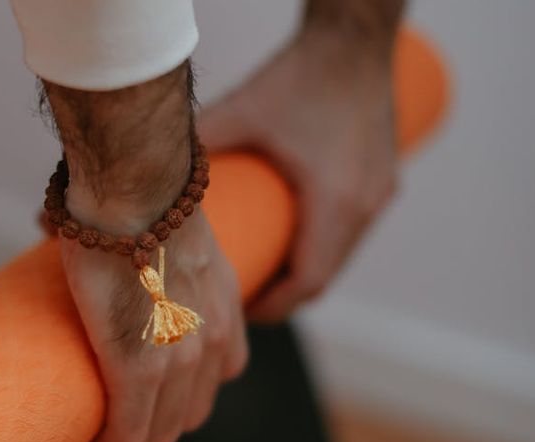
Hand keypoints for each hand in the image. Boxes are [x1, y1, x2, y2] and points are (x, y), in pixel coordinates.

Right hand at [60, 209, 247, 441]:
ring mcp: (180, 361)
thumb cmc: (144, 197)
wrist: (137, 190)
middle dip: (153, 424)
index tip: (143, 399)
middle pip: (188, 414)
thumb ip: (142, 248)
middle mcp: (212, 343)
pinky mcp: (139, 369)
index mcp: (223, 313)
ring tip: (97, 432)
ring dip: (130, 439)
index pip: (214, 379)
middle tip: (114, 416)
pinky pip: (127, 433)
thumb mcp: (173, 234)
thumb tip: (69, 225)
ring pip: (160, 432)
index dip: (177, 397)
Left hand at [199, 28, 397, 320]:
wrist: (355, 38)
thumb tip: (152, 172)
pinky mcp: (382, 182)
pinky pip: (350, 233)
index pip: (307, 282)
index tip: (240, 311)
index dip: (272, 306)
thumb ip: (199, 144)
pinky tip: (290, 238)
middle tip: (242, 296)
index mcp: (336, 202)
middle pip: (324, 276)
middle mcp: (367, 206)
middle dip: (283, 294)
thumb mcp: (244, 112)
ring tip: (261, 270)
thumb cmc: (302, 75)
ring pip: (338, 257)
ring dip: (302, 271)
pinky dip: (320, 247)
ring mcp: (380, 195)